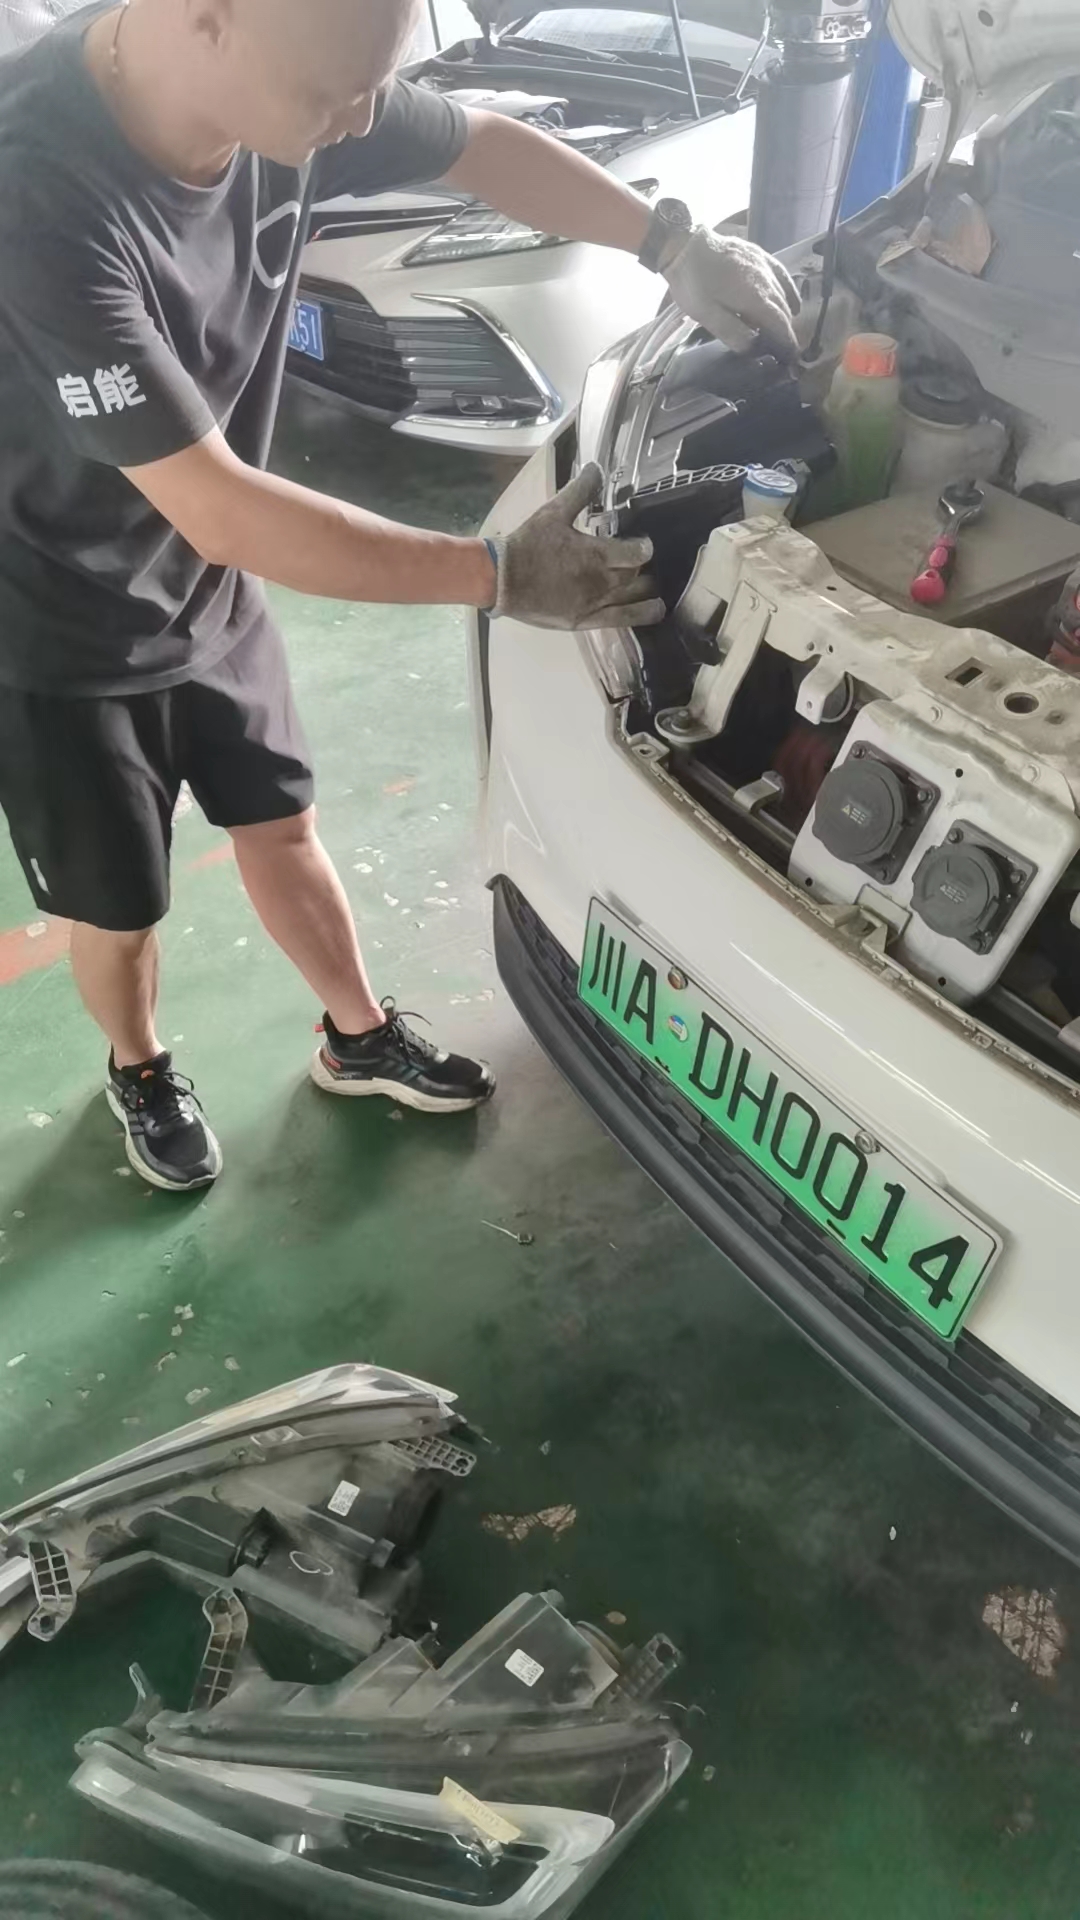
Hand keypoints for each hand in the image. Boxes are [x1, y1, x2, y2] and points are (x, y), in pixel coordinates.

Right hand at [489, 463, 664, 629]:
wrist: (501, 579)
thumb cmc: (528, 544)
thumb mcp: (553, 511)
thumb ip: (580, 490)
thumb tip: (597, 466)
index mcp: (597, 555)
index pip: (639, 553)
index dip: (645, 546)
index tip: (643, 543)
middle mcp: (601, 583)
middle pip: (638, 577)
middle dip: (644, 568)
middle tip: (641, 562)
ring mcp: (594, 605)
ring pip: (637, 602)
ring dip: (649, 593)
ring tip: (652, 587)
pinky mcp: (584, 622)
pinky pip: (622, 621)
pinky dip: (640, 614)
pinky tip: (650, 610)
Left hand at [660, 228, 801, 359]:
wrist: (685, 244)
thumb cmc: (694, 283)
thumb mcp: (707, 315)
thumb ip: (732, 333)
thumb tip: (753, 350)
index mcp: (756, 298)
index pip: (780, 324)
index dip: (787, 343)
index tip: (791, 359)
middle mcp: (767, 281)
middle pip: (783, 311)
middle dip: (786, 332)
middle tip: (782, 351)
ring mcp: (764, 266)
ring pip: (783, 294)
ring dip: (785, 315)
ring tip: (782, 332)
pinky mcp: (759, 255)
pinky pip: (781, 275)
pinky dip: (788, 291)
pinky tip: (792, 302)